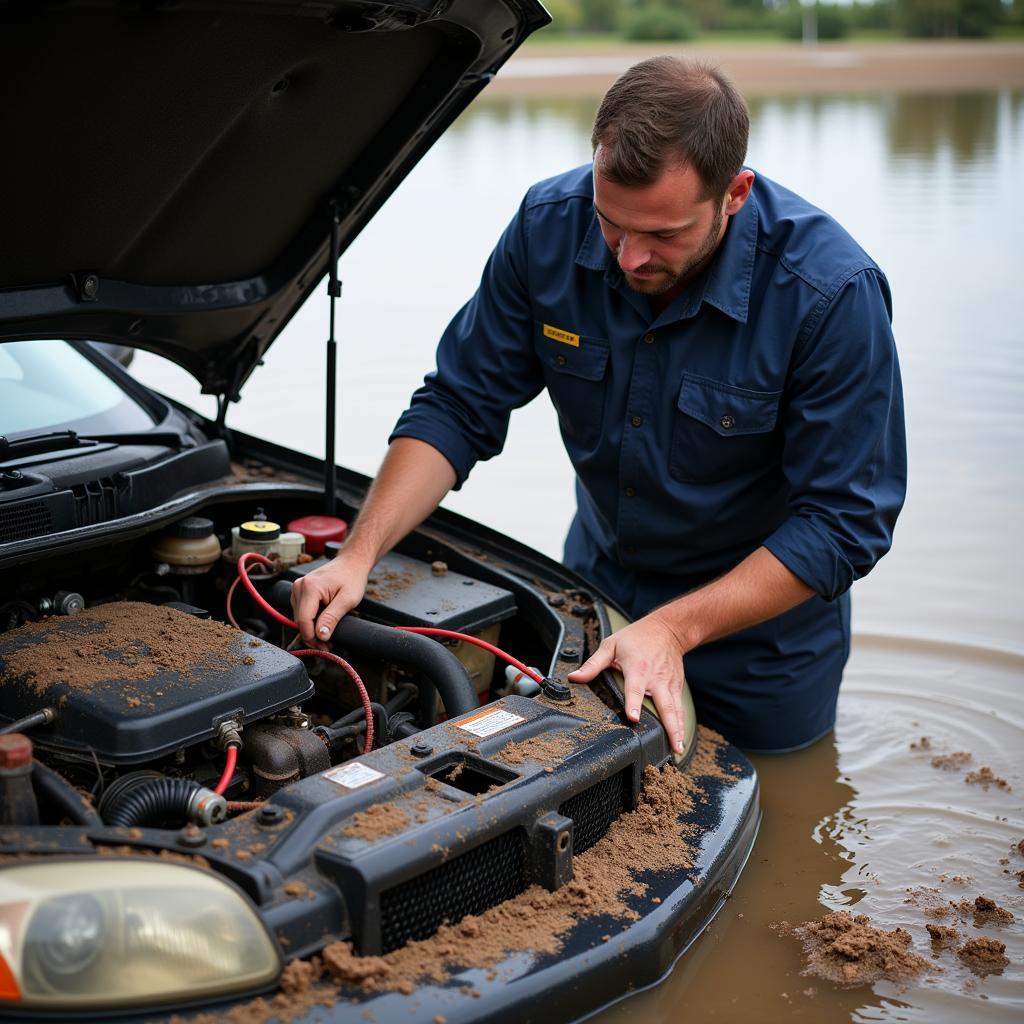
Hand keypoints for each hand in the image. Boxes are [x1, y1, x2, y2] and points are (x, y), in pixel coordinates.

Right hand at [290, 553, 369, 647]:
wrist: (351, 563)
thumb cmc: (352, 578)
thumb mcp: (347, 600)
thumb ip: (332, 618)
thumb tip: (320, 636)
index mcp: (310, 587)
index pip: (304, 620)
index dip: (312, 637)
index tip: (324, 647)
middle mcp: (299, 586)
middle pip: (300, 620)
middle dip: (313, 636)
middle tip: (328, 645)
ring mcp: (297, 587)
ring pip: (299, 617)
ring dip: (311, 629)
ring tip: (328, 634)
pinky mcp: (299, 590)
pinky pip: (301, 611)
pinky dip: (310, 620)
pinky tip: (322, 623)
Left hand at [567, 612, 686, 753]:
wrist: (666, 629)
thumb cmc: (636, 637)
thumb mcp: (610, 645)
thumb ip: (593, 664)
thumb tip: (574, 677)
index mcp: (638, 668)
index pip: (635, 689)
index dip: (634, 703)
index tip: (633, 717)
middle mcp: (656, 678)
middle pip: (664, 705)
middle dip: (668, 725)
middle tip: (671, 745)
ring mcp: (669, 683)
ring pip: (675, 709)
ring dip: (678, 729)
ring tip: (678, 748)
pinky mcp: (677, 686)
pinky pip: (680, 707)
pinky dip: (681, 722)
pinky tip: (680, 738)